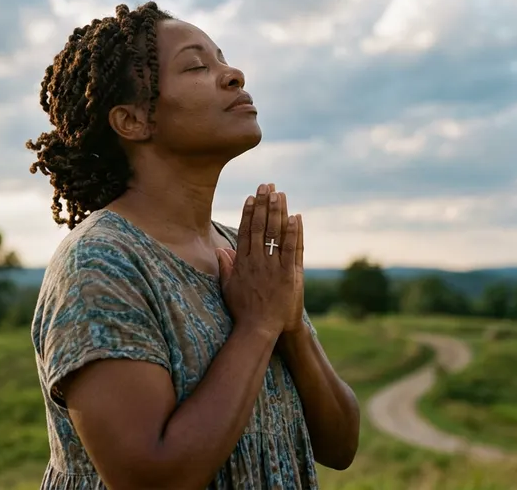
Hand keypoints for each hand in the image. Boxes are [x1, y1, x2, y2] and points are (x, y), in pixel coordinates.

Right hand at [216, 183, 298, 339]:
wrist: (257, 330)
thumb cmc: (242, 311)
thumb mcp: (228, 287)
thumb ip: (226, 266)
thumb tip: (221, 250)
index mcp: (242, 262)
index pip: (245, 231)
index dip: (249, 212)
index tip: (251, 197)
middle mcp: (256, 261)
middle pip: (259, 227)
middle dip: (263, 204)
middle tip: (266, 186)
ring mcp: (272, 267)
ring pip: (274, 234)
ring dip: (277, 212)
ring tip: (279, 193)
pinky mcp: (287, 275)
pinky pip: (291, 250)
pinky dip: (293, 233)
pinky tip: (295, 217)